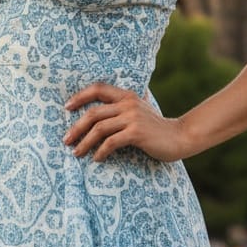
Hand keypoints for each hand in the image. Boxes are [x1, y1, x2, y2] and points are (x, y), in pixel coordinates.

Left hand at [64, 83, 188, 162]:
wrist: (180, 137)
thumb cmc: (157, 127)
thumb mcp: (140, 109)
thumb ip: (124, 106)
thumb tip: (101, 110)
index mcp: (127, 95)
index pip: (98, 88)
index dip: (80, 96)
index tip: (66, 108)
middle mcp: (128, 103)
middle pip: (93, 113)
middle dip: (76, 127)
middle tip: (66, 140)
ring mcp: (132, 117)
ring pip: (99, 129)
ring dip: (84, 142)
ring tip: (76, 153)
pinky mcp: (136, 133)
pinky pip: (111, 142)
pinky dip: (100, 151)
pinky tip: (96, 158)